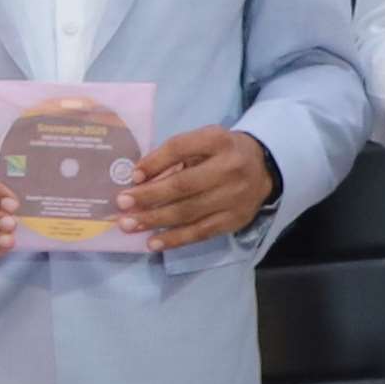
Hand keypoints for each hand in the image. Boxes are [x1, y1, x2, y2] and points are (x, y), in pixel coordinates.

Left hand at [127, 126, 279, 251]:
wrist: (263, 168)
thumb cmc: (221, 153)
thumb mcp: (202, 142)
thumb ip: (174, 156)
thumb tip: (138, 178)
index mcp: (217, 140)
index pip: (180, 148)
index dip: (154, 163)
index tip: (132, 177)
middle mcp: (229, 168)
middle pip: (183, 185)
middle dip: (149, 196)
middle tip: (121, 204)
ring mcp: (234, 197)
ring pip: (189, 212)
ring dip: (155, 220)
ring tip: (129, 225)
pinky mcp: (234, 220)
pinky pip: (200, 232)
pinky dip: (175, 239)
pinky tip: (153, 243)